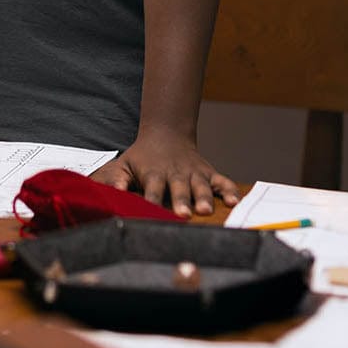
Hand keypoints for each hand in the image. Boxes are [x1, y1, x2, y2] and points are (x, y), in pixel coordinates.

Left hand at [91, 128, 239, 217]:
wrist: (165, 133)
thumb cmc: (142, 157)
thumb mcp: (125, 164)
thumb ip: (117, 179)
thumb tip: (113, 193)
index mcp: (154, 173)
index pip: (152, 189)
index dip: (152, 201)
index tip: (151, 212)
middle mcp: (175, 174)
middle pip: (178, 188)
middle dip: (181, 201)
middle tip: (183, 215)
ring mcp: (194, 173)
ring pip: (200, 186)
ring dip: (204, 197)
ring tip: (205, 210)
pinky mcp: (208, 173)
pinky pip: (222, 181)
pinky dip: (229, 190)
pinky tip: (234, 201)